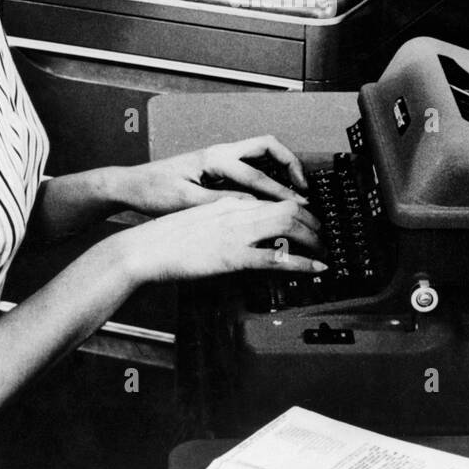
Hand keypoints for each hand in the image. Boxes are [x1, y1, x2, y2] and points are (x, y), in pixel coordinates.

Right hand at [115, 196, 325, 285]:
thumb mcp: (197, 222)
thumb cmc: (164, 240)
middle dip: (312, 221)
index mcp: (227, 202)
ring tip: (325, 250)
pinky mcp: (233, 257)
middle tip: (324, 234)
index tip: (307, 218)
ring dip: (313, 238)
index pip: (271, 198)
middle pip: (287, 208)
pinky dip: (302, 263)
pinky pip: (276, 259)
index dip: (296, 208)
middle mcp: (236, 212)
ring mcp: (236, 233)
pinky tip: (316, 269)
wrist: (143, 249)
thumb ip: (222, 222)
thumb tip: (241, 232)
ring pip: (288, 226)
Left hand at [116, 136, 309, 215]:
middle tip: (305, 186)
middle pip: (268, 147)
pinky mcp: (217, 165)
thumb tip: (250, 208)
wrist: (132, 185)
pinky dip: (268, 172)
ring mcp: (220, 156)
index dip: (280, 192)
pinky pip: (251, 163)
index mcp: (214, 158)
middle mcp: (220, 152)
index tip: (297, 205)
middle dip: (291, 164)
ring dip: (281, 166)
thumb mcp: (185, 201)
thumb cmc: (153, 191)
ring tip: (296, 187)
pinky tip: (273, 192)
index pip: (256, 174)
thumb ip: (218, 203)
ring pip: (261, 152)